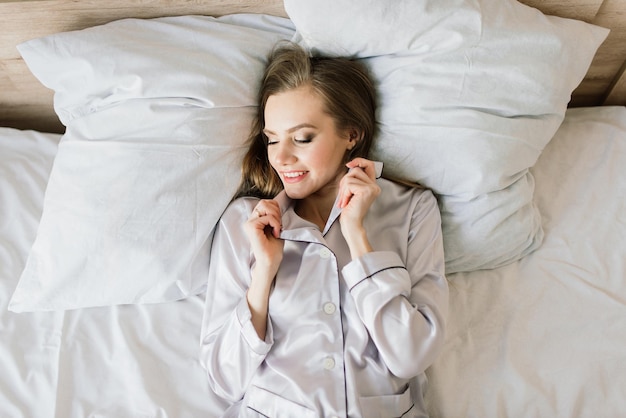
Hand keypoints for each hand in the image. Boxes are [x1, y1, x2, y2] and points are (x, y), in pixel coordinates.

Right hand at [244, 199, 283, 339]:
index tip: (279, 223)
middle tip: (279, 225)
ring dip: (275, 216)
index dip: (276, 209)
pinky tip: (275, 233)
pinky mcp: (251, 228)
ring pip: (264, 206)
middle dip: (276, 211)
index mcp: (255, 220)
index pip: (265, 203)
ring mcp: (249, 224)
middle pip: (264, 202)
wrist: (270, 263)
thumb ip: (274, 216)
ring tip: (277, 228)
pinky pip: (266, 217)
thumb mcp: (276, 228)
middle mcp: (250, 221)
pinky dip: (275, 223)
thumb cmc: (273, 249)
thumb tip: (276, 204)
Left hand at [338, 158, 380, 257]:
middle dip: (345, 181)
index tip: (349, 164)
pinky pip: (349, 184)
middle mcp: (375, 186)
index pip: (370, 165)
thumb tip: (350, 165)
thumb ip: (354, 179)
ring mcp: (372, 188)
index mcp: (372, 185)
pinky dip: (344, 193)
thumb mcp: (351, 190)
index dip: (359, 161)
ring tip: (345, 200)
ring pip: (351, 177)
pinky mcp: (366, 191)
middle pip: (356, 170)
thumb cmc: (349, 209)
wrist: (351, 224)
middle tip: (344, 195)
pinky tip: (346, 203)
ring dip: (343, 189)